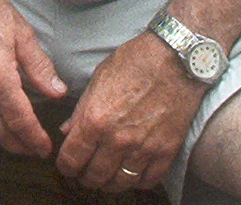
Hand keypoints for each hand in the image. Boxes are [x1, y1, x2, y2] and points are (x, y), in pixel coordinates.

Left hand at [55, 32, 205, 193]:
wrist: (175, 58)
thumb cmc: (135, 62)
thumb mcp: (98, 80)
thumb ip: (82, 110)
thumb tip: (68, 131)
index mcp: (95, 119)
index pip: (71, 160)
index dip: (66, 166)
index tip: (68, 165)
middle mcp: (117, 139)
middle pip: (94, 177)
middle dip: (86, 177)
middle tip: (86, 172)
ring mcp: (143, 148)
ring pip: (120, 183)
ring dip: (110, 182)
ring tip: (108, 174)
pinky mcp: (166, 151)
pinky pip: (147, 181)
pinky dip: (137, 181)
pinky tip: (132, 172)